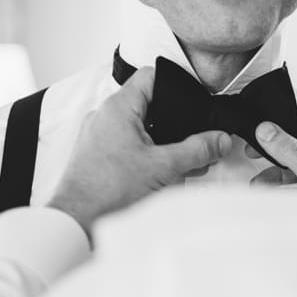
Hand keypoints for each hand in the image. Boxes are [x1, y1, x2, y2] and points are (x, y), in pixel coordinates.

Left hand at [47, 67, 231, 234]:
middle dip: (175, 120)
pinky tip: (164, 173)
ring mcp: (98, 135)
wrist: (77, 220)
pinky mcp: (97, 154)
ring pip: (139, 126)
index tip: (193, 100)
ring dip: (163, 139)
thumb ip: (197, 150)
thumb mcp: (164, 167)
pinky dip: (148, 152)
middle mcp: (105, 116)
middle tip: (194, 136)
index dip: (176, 83)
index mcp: (119, 108)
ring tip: (184, 159)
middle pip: (148, 103)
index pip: (151, 76)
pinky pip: (127, 143)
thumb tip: (219, 140)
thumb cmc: (107, 191)